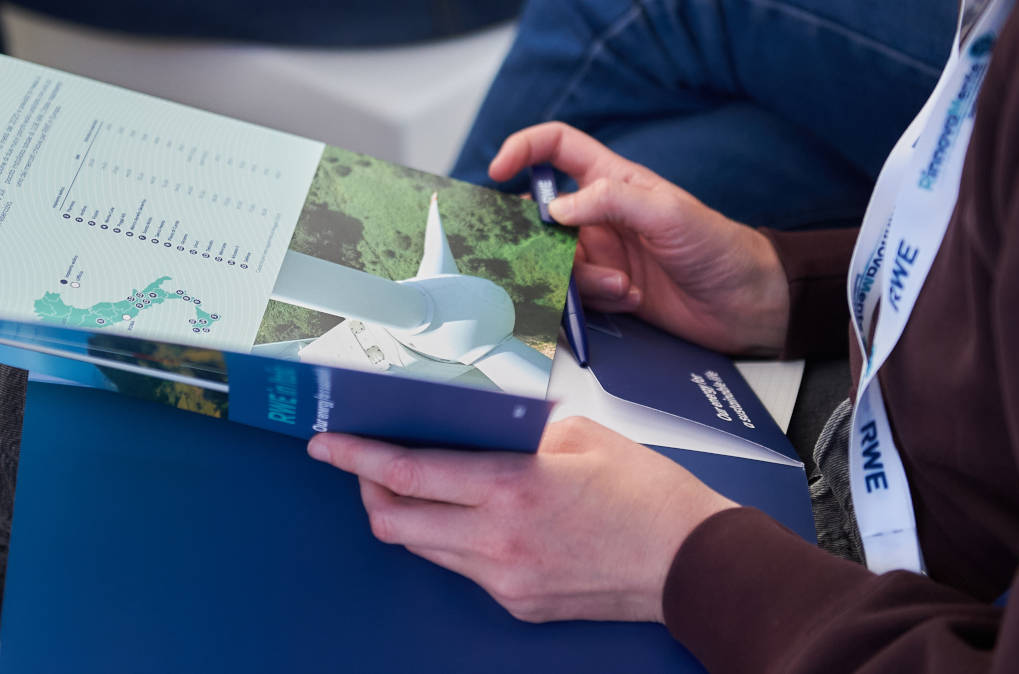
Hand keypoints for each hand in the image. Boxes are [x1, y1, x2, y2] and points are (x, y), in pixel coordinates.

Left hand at [309, 417, 735, 622]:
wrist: (692, 563)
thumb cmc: (644, 493)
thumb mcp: (575, 433)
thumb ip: (511, 426)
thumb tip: (467, 416)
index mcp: (510, 487)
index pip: (406, 473)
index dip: (355, 456)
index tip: (326, 442)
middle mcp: (496, 541)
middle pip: (392, 521)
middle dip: (366, 490)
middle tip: (365, 463)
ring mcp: (503, 579)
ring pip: (420, 547)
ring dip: (405, 515)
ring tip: (416, 484)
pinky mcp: (516, 603)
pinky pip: (458, 568)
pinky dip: (447, 538)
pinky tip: (466, 515)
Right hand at [491, 122, 789, 355]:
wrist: (749, 304)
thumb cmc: (719, 247)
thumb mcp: (668, 212)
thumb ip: (609, 200)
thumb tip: (556, 208)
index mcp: (613, 180)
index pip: (557, 148)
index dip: (524, 149)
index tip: (498, 170)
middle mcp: (600, 215)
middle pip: (541, 215)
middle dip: (542, 239)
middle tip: (558, 257)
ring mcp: (602, 253)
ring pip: (555, 261)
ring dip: (581, 279)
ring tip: (623, 285)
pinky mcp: (608, 289)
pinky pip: (575, 294)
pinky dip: (594, 300)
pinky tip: (630, 298)